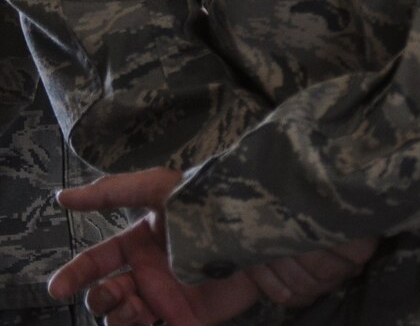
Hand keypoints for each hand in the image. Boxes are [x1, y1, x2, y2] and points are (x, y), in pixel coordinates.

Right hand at [52, 168, 377, 325]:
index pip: (98, 257)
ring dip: (118, 316)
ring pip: (124, 316)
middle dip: (97, 297)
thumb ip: (119, 189)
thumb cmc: (224, 195)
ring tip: (134, 308)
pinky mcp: (192, 316)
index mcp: (143, 235)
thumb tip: (63, 195)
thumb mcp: (169, 187)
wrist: (281, 224)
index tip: (56, 287)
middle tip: (111, 295)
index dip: (76, 271)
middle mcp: (151, 268)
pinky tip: (147, 325)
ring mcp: (169, 294)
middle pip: (105, 291)